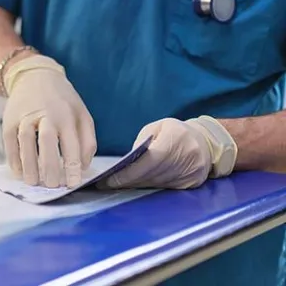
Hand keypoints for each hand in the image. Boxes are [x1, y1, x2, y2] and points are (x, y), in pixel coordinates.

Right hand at [1, 54, 96, 187]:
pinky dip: (13, 158)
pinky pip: (10, 142)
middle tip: (52, 186)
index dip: (72, 167)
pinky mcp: (9, 120)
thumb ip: (87, 140)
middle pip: (47, 142)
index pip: (72, 144)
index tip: (73, 184)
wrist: (35, 76)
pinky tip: (19, 172)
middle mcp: (46, 115)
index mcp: (68, 115)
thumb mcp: (82, 115)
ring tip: (33, 182)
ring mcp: (25, 116)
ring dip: (29, 164)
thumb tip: (83, 167)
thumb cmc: (63, 101)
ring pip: (26, 141)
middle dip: (50, 167)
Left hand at [103, 116, 237, 188]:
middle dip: (128, 180)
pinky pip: (166, 188)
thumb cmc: (176, 132)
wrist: (206, 141)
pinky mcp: (192, 183)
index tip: (111, 179)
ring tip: (118, 186)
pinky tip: (137, 186)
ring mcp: (191, 172)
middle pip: (152, 174)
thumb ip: (142, 142)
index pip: (149, 160)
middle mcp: (186, 156)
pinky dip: (150, 187)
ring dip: (137, 186)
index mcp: (175, 139)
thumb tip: (128, 162)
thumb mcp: (158, 128)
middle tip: (108, 184)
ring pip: (157, 183)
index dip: (129, 172)